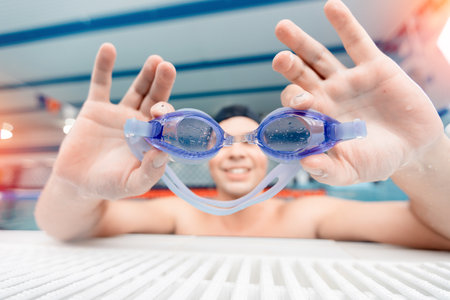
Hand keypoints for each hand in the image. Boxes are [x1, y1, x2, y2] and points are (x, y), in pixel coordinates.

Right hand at [53, 43, 175, 199]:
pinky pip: (101, 84)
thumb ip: (150, 172)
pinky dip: (103, 67)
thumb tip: (165, 153)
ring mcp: (119, 114)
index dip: (168, 114)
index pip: (166, 122)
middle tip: (168, 67)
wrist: (77, 183)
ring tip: (156, 60)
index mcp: (152, 139)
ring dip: (146, 74)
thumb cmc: (108, 186)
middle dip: (162, 84)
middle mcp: (140, 123)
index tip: (165, 111)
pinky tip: (109, 48)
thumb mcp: (132, 184)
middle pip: (155, 99)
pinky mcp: (96, 108)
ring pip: (137, 89)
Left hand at [272, 0, 443, 184]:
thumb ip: (328, 170)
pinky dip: (344, 24)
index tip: (297, 106)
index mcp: (317, 119)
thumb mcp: (352, 171)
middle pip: (299, 76)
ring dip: (300, 42)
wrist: (412, 148)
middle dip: (288, 67)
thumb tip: (306, 163)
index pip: (295, 108)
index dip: (292, 104)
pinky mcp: (373, 66)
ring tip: (282, 27)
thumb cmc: (376, 160)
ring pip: (318, 57)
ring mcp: (347, 80)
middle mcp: (326, 96)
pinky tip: (330, 7)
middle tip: (279, 60)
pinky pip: (356, 41)